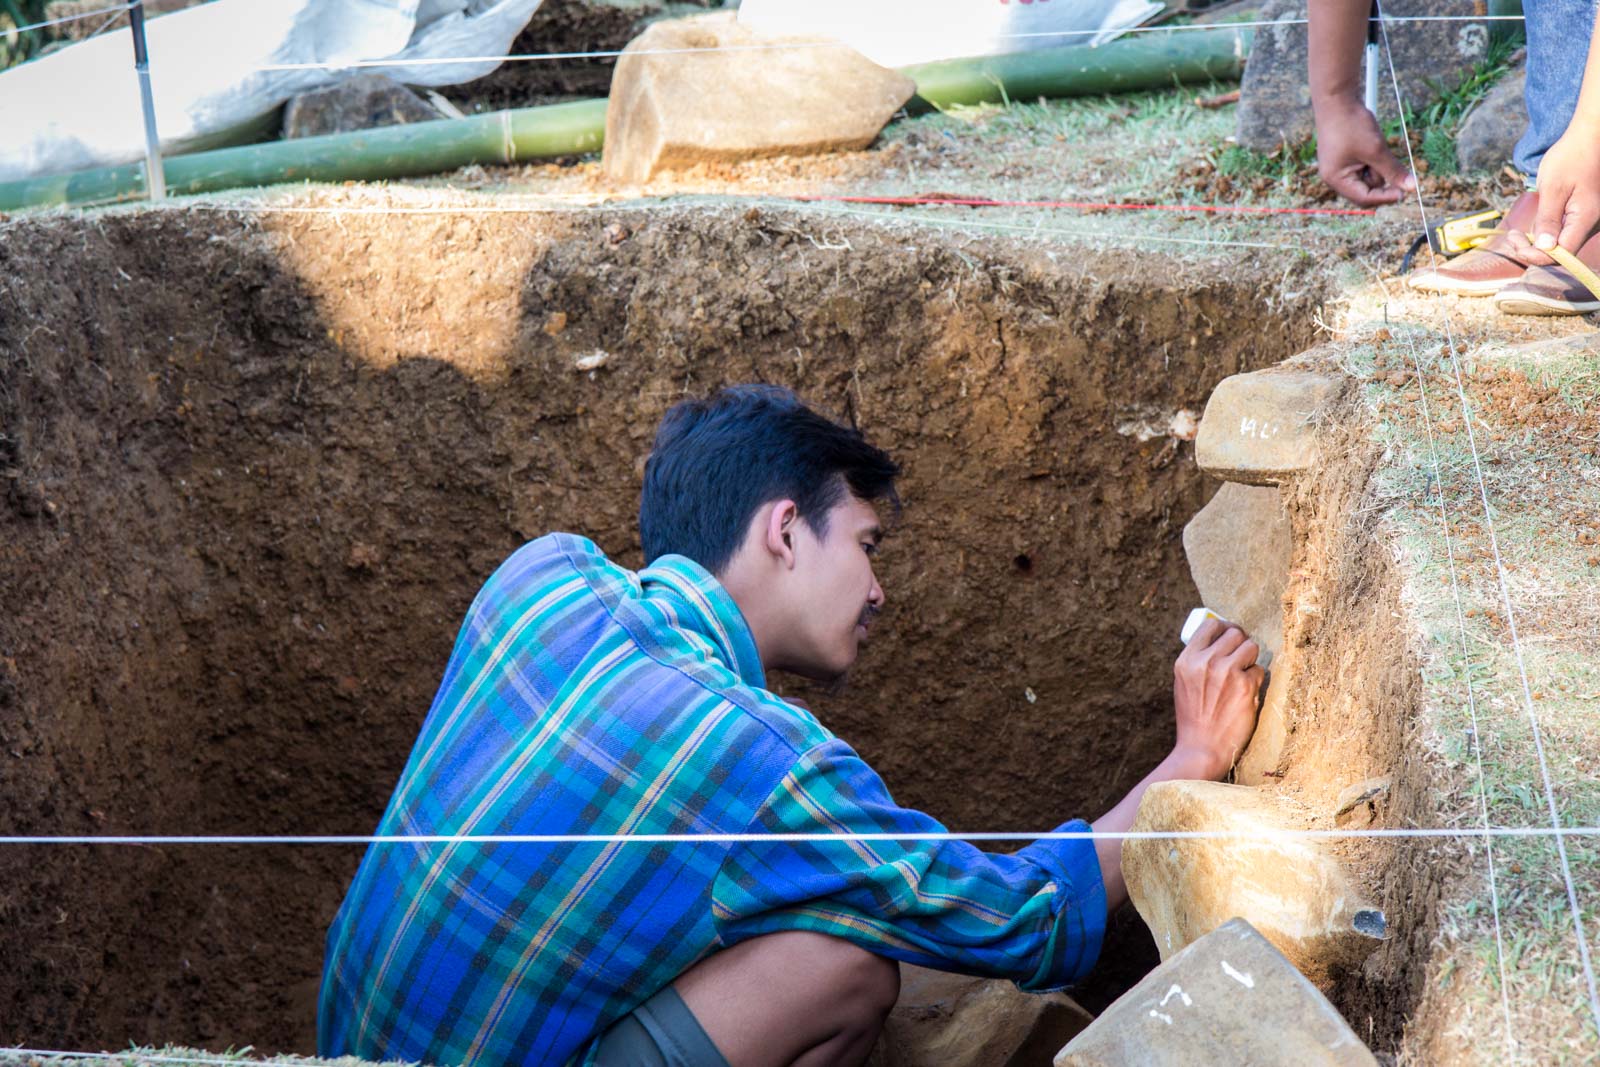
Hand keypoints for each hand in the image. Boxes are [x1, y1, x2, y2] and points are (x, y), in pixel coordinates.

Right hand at [1171, 618, 1264, 778]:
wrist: (1202, 749)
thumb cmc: (1194, 718)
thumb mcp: (1184, 683)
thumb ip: (1198, 662)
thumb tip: (1221, 641)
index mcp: (1186, 660)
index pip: (1210, 625)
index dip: (1224, 627)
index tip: (1230, 635)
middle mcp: (1205, 662)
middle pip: (1235, 633)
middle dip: (1241, 643)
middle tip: (1241, 656)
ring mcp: (1226, 672)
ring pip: (1251, 647)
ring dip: (1251, 659)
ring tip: (1243, 675)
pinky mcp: (1246, 686)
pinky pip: (1259, 671)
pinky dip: (1255, 681)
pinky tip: (1245, 694)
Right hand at [1314, 97, 1415, 206]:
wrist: (1336, 99)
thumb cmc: (1352, 124)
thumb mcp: (1376, 149)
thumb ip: (1393, 171)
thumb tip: (1410, 188)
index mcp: (1336, 179)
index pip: (1364, 198)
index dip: (1385, 197)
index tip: (1404, 192)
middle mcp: (1334, 177)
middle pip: (1365, 190)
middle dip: (1379, 177)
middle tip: (1382, 157)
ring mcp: (1338, 168)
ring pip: (1366, 177)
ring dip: (1376, 165)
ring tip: (1373, 144)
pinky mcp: (1343, 158)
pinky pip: (1363, 166)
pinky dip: (1371, 158)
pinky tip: (1369, 142)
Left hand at [1505, 130, 1599, 266]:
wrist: (1587, 139)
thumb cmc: (1570, 158)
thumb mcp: (1552, 189)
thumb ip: (1548, 220)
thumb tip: (1544, 248)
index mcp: (1587, 219)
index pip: (1561, 255)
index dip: (1535, 256)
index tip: (1514, 243)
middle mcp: (1593, 224)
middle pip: (1562, 252)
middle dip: (1533, 250)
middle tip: (1512, 237)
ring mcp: (1591, 221)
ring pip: (1562, 244)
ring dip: (1538, 244)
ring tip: (1517, 234)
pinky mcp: (1585, 216)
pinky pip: (1565, 233)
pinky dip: (1547, 234)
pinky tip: (1532, 227)